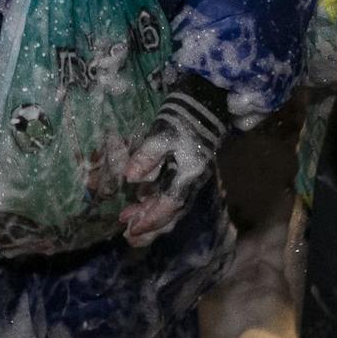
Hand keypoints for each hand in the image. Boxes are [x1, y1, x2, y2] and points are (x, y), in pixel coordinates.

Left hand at [118, 76, 229, 246]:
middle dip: (150, 227)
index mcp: (186, 177)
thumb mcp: (162, 134)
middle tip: (128, 236)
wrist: (208, 101)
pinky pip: (172, 195)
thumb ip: (147, 157)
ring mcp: (190, 177)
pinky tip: (140, 200)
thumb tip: (129, 178)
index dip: (149, 220)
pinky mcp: (187, 170)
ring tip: (129, 224)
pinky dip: (156, 202)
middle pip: (171, 214)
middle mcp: (191, 182)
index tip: (129, 229)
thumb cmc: (184, 117)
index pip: (167, 206)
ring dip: (151, 217)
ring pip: (171, 206)